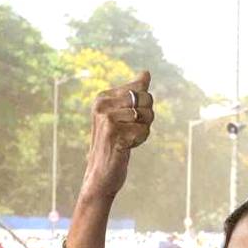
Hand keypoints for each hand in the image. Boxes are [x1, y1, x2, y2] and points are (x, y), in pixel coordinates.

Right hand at [81, 71, 153, 201]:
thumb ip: (134, 92)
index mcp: (103, 96)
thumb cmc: (113, 144)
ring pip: (147, 115)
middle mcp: (102, 104)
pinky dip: (139, 141)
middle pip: (147, 99)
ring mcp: (106, 117)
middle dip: (145, 118)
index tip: (126, 120)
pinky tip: (125, 148)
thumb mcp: (122, 115)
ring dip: (142, 131)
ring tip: (125, 140)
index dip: (143, 107)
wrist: (100, 175)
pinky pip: (143, 130)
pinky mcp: (113, 132)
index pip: (141, 89)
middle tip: (128, 132)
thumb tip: (146, 73)